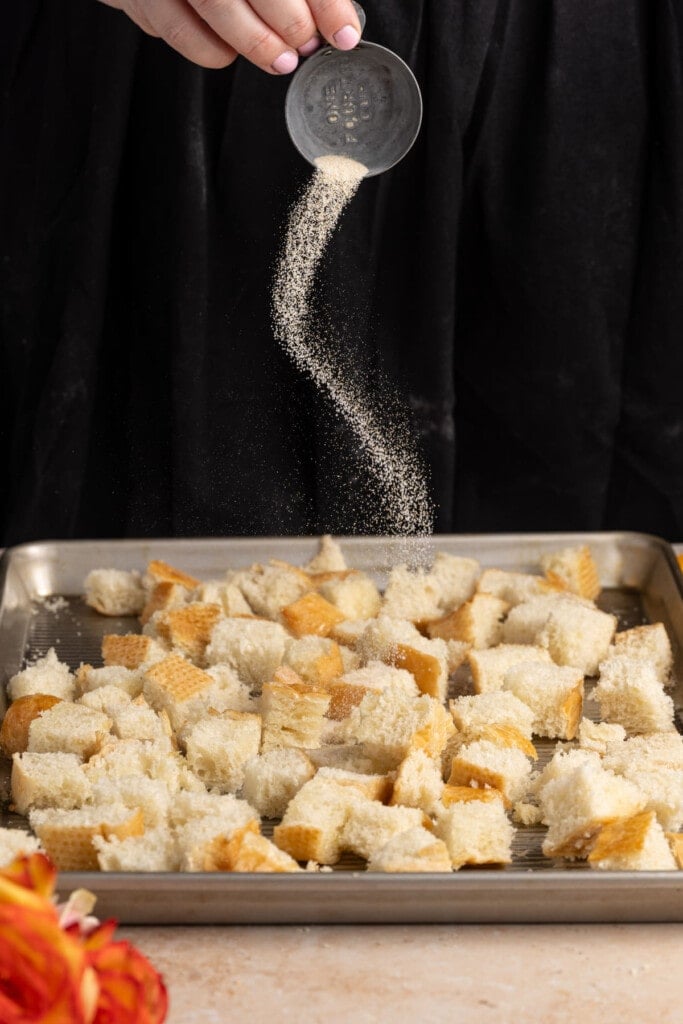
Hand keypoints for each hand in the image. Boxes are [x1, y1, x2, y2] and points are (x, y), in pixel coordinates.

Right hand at [97, 0, 362, 71]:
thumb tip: (336, 13)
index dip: (324, 1)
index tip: (344, 31)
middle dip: (289, 22)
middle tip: (305, 43)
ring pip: (214, 6)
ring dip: (254, 42)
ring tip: (280, 57)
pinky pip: (174, 26)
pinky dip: (209, 48)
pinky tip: (230, 49)